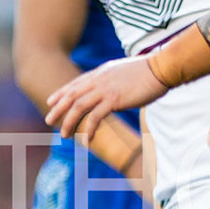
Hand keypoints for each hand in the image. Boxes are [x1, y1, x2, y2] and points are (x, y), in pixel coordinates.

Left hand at [45, 57, 165, 144]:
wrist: (161, 68)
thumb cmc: (147, 71)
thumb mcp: (122, 72)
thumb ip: (111, 80)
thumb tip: (109, 89)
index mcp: (100, 73)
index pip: (75, 84)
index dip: (60, 93)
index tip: (50, 101)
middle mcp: (98, 80)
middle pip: (71, 95)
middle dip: (57, 109)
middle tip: (48, 120)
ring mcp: (105, 89)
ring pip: (78, 107)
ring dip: (69, 122)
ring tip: (63, 135)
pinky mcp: (114, 100)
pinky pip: (95, 117)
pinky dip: (88, 129)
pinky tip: (86, 140)